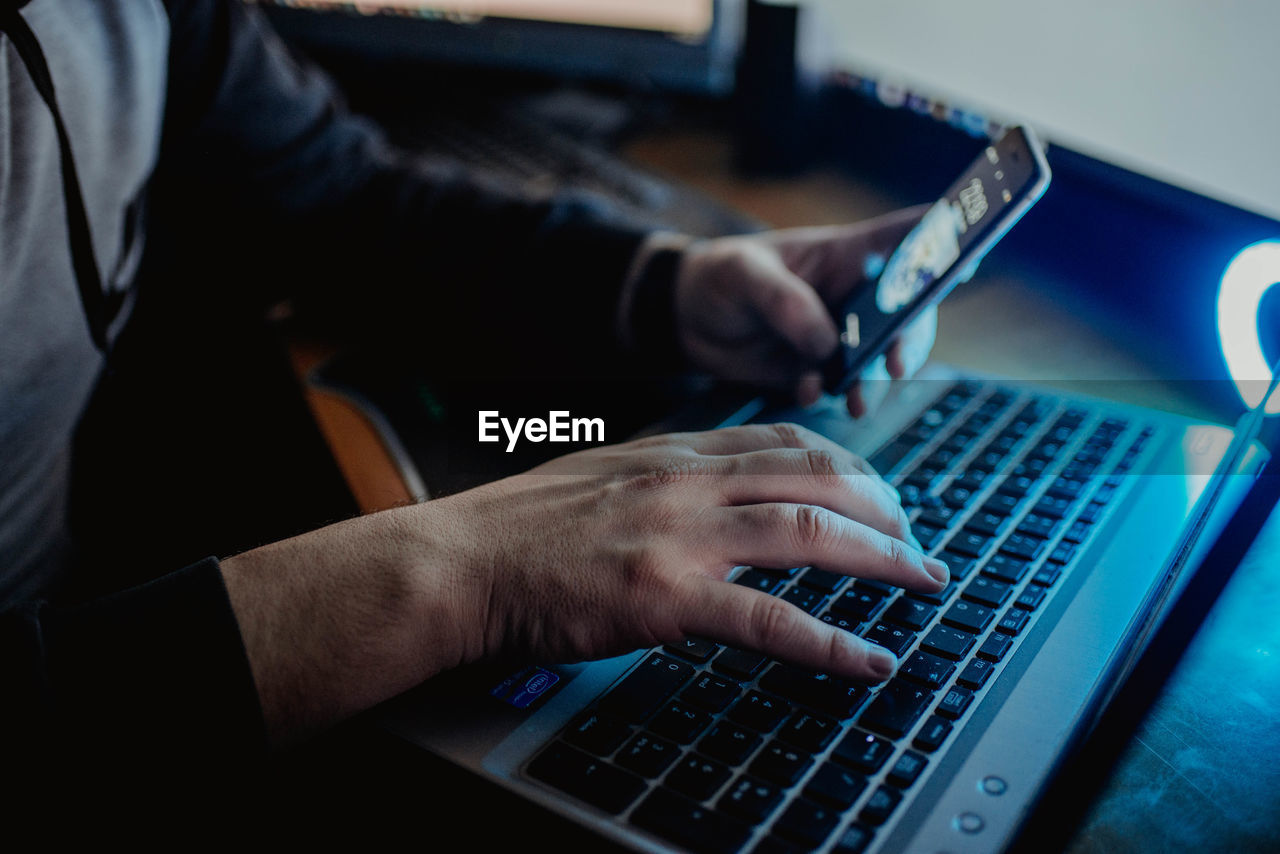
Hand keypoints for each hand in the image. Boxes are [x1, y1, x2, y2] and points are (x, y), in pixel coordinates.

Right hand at [222, 423, 947, 744]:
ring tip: (926, 580)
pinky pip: (771, 620)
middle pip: (815, 476)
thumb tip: (707, 497)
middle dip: (884, 504)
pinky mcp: (668, 596)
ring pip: (809, 533)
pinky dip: (831, 642)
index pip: (784, 438)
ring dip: (881, 558)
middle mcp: (688, 480)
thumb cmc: (520, 528)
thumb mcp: (602, 476)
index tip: (877, 485)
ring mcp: (681, 535)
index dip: (847, 461)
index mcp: (674, 450)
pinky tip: (870, 660)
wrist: (460, 561)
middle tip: (918, 535)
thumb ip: (663, 479)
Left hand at [673, 206, 936, 415]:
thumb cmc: (719, 276)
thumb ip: (786, 302)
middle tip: (895, 367)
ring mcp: (838, 334)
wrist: (683, 320)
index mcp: (844, 254)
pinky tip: (808, 391)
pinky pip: (840, 386)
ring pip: (879, 358)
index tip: (970, 258)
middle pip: (907, 313)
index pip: (904, 239)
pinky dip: (831, 394)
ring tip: (858, 401)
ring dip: (874, 380)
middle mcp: (852, 294)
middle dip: (909, 340)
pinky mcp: (818, 368)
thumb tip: (826, 344)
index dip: (943, 242)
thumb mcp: (745, 275)